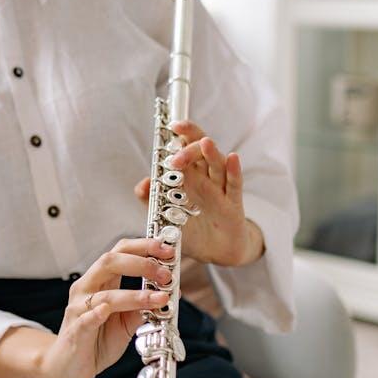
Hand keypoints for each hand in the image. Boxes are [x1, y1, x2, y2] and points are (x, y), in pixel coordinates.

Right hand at [38, 238, 175, 377]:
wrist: (67, 368)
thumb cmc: (95, 341)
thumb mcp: (125, 323)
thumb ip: (141, 308)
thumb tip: (166, 295)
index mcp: (99, 282)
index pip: (120, 253)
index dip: (143, 247)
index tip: (167, 250)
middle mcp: (86, 289)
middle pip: (109, 262)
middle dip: (142, 263)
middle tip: (165, 274)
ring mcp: (78, 309)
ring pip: (105, 294)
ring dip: (135, 295)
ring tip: (160, 298)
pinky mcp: (75, 331)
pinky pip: (85, 319)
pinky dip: (96, 313)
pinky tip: (106, 310)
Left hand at [134, 120, 263, 266]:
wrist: (215, 252)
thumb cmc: (192, 230)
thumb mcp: (167, 216)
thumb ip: (152, 200)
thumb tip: (143, 183)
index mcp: (189, 177)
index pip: (185, 148)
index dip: (180, 135)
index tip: (170, 125)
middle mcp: (205, 178)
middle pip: (202, 151)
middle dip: (190, 147)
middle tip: (175, 157)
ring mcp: (220, 189)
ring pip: (218, 165)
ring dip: (211, 153)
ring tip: (205, 143)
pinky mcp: (233, 204)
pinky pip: (234, 184)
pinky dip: (234, 170)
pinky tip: (232, 158)